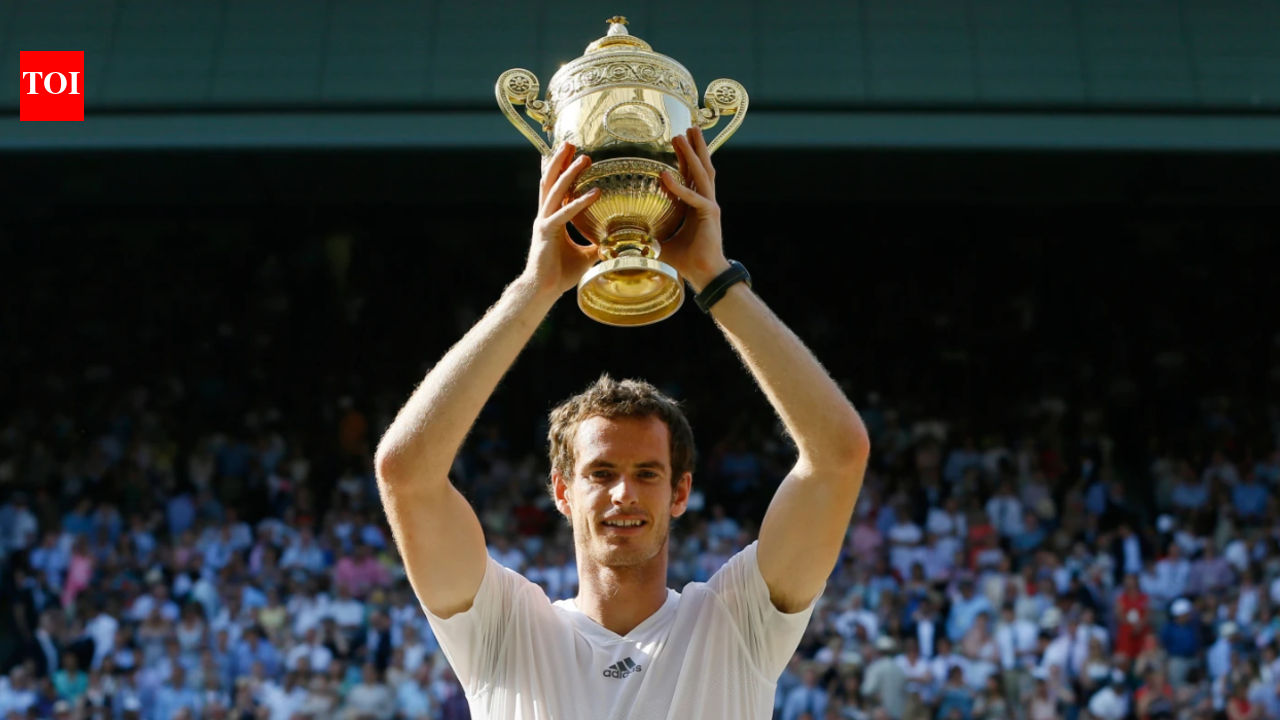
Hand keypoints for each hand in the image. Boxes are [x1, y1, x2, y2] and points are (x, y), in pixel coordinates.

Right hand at [522, 143, 601, 295]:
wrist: (543, 290)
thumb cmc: (560, 273)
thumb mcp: (585, 254)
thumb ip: (596, 244)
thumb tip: (615, 241)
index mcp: (551, 218)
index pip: (555, 187)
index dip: (561, 168)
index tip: (570, 152)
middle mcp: (545, 216)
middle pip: (550, 181)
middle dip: (560, 160)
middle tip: (572, 142)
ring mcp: (544, 223)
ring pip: (555, 191)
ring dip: (569, 173)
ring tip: (584, 158)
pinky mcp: (546, 233)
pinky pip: (564, 214)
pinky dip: (579, 202)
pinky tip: (595, 193)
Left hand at [659, 127, 731, 292]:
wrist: (704, 275)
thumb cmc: (684, 259)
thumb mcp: (660, 239)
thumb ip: (648, 229)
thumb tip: (622, 229)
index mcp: (696, 204)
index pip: (692, 174)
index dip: (686, 156)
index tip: (677, 139)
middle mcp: (705, 201)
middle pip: (702, 167)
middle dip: (696, 146)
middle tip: (688, 125)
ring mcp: (709, 206)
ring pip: (702, 174)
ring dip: (691, 154)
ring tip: (683, 136)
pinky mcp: (709, 215)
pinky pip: (693, 197)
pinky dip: (680, 187)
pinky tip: (666, 176)